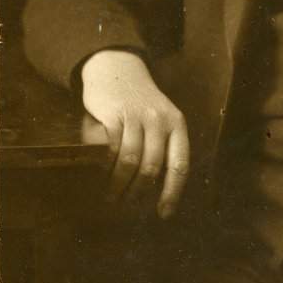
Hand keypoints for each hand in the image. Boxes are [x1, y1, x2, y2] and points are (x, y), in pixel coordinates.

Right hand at [80, 49, 189, 214]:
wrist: (117, 69)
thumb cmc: (139, 103)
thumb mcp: (161, 118)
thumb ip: (163, 145)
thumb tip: (159, 188)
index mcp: (176, 124)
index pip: (179, 165)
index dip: (172, 192)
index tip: (164, 213)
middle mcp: (160, 120)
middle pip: (152, 168)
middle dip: (138, 192)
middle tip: (128, 203)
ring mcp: (137, 116)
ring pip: (130, 162)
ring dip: (119, 185)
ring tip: (112, 195)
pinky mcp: (114, 114)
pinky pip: (112, 149)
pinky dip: (107, 167)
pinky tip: (103, 174)